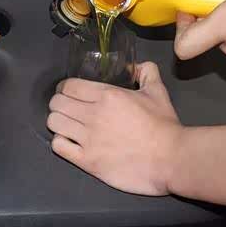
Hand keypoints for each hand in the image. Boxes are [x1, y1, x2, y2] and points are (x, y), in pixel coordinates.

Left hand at [47, 62, 182, 195]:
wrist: (171, 159)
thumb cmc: (164, 125)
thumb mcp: (158, 91)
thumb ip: (147, 72)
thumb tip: (137, 65)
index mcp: (107, 95)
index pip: (69, 86)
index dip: (65, 87)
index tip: (69, 92)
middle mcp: (93, 115)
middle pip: (56, 103)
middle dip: (59, 103)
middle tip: (68, 108)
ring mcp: (88, 139)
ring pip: (54, 123)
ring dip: (59, 122)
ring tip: (68, 124)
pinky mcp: (87, 161)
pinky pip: (59, 147)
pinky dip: (61, 142)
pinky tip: (70, 142)